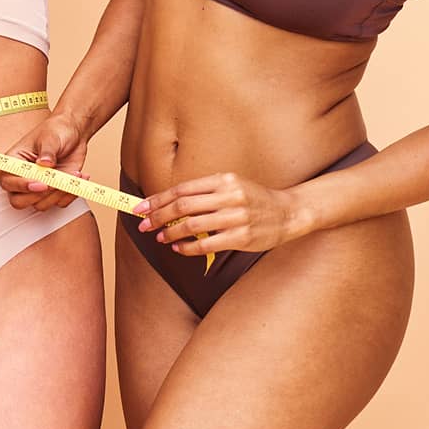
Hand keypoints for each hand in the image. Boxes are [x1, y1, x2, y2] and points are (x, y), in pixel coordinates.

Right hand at [0, 112, 91, 210]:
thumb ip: (47, 151)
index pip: (8, 182)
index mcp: (14, 162)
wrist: (74, 133)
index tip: (41, 183)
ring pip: (41, 205)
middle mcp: (23, 178)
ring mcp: (38, 187)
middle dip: (39, 196)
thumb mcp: (50, 137)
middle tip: (56, 183)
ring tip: (73, 175)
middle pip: (19, 201)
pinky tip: (79, 176)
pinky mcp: (54, 193)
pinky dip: (71, 193)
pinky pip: (59, 203)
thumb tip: (45, 163)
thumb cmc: (56, 130)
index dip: (22, 186)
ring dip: (58, 194)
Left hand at [134, 173, 307, 256]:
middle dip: (158, 216)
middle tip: (144, 225)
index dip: (158, 199)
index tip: (141, 208)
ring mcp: (236, 217)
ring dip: (170, 233)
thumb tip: (169, 203)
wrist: (288, 213)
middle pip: (183, 206)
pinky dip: (188, 248)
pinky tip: (179, 249)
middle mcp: (229, 196)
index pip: (182, 189)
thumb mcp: (232, 185)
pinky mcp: (241, 237)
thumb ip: (205, 192)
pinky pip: (207, 244)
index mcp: (224, 179)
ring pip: (192, 226)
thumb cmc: (254, 199)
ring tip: (160, 237)